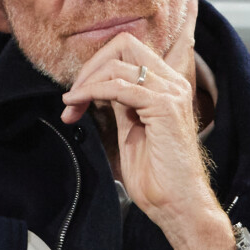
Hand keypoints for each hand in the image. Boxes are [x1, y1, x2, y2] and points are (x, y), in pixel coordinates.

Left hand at [61, 0, 234, 249]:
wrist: (177, 205)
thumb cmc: (156, 173)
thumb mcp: (131, 127)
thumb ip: (120, 101)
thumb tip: (97, 85)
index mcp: (167, 84)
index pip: (128, 49)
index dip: (98, 64)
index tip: (78, 91)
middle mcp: (172, 81)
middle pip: (123, 44)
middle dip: (90, 66)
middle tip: (72, 95)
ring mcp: (171, 91)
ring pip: (117, 64)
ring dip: (85, 83)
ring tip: (71, 106)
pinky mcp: (165, 106)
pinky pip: (118, 87)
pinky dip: (92, 91)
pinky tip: (78, 105)